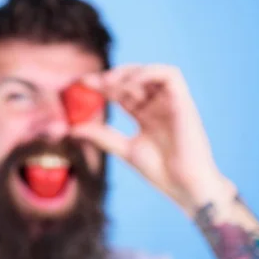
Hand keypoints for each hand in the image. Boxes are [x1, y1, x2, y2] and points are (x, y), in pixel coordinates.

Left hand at [72, 64, 235, 215]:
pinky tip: (129, 82)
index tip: (81, 83)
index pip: (120, 92)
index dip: (101, 85)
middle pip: (132, 79)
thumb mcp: (124, 149)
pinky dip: (148, 73)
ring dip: (127, 73)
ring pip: (149, 71)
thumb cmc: (161, 173)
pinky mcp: (184, 101)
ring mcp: (171, 102)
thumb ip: (101, 136)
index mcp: (145, 116)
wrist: (185, 187)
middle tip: (90, 82)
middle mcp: (158, 106)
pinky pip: (169, 75)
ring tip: (108, 83)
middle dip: (110, 77)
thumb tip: (72, 128)